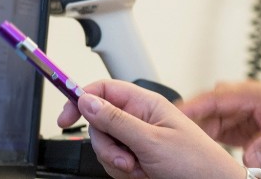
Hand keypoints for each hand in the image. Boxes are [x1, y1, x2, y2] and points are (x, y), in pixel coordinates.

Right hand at [57, 80, 245, 178]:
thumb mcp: (151, 140)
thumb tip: (87, 101)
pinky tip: (143, 174)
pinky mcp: (137, 159)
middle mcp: (140, 119)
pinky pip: (114, 163)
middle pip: (99, 123)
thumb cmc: (195, 161)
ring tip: (141, 168)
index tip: (65, 117)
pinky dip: (124, 172)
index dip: (81, 99)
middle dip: (106, 145)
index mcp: (146, 104)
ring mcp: (138, 140)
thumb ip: (117, 120)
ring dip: (117, 162)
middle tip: (125, 157)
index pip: (104, 90)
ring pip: (105, 147)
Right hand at [178, 79, 260, 168]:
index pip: (215, 98)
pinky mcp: (221, 124)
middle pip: (200, 110)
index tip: (173, 115)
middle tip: (170, 142)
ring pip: (198, 123)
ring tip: (179, 152)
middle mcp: (231, 100)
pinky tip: (189, 153)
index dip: (193, 106)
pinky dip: (194, 142)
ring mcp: (224, 112)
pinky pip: (202, 132)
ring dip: (188, 135)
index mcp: (248, 94)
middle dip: (183, 123)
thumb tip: (251, 157)